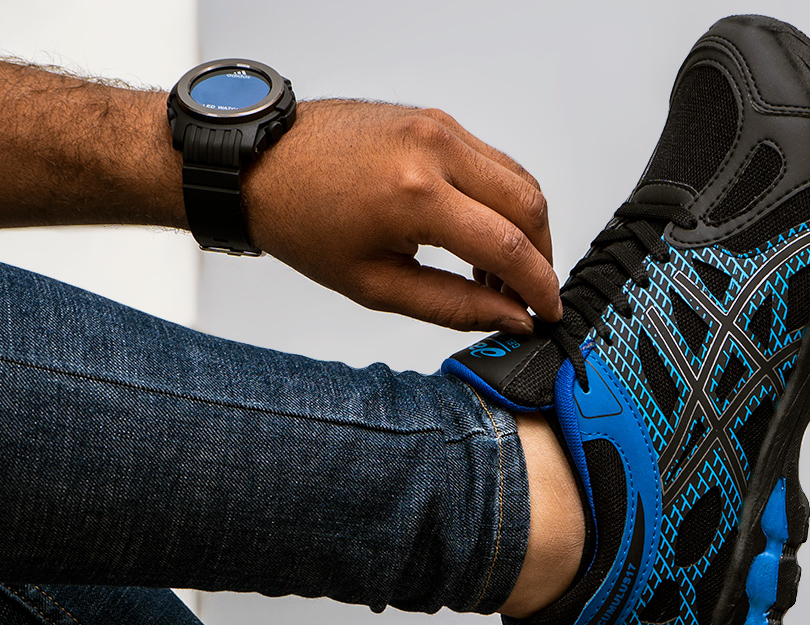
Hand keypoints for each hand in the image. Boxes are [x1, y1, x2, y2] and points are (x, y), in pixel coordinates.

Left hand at [243, 100, 561, 332]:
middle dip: (541, 258)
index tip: (546, 312)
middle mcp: (435, 149)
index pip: (507, 247)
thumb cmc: (302, 221)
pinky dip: (504, 202)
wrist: (262, 165)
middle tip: (528, 298)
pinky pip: (494, 162)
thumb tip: (508, 319)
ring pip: (519, 180)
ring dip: (525, 230)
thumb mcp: (377, 286)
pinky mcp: (436, 119)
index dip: (537, 287)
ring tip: (499, 275)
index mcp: (416, 195)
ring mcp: (439, 126)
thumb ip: (453, 307)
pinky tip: (484, 239)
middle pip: (528, 207)